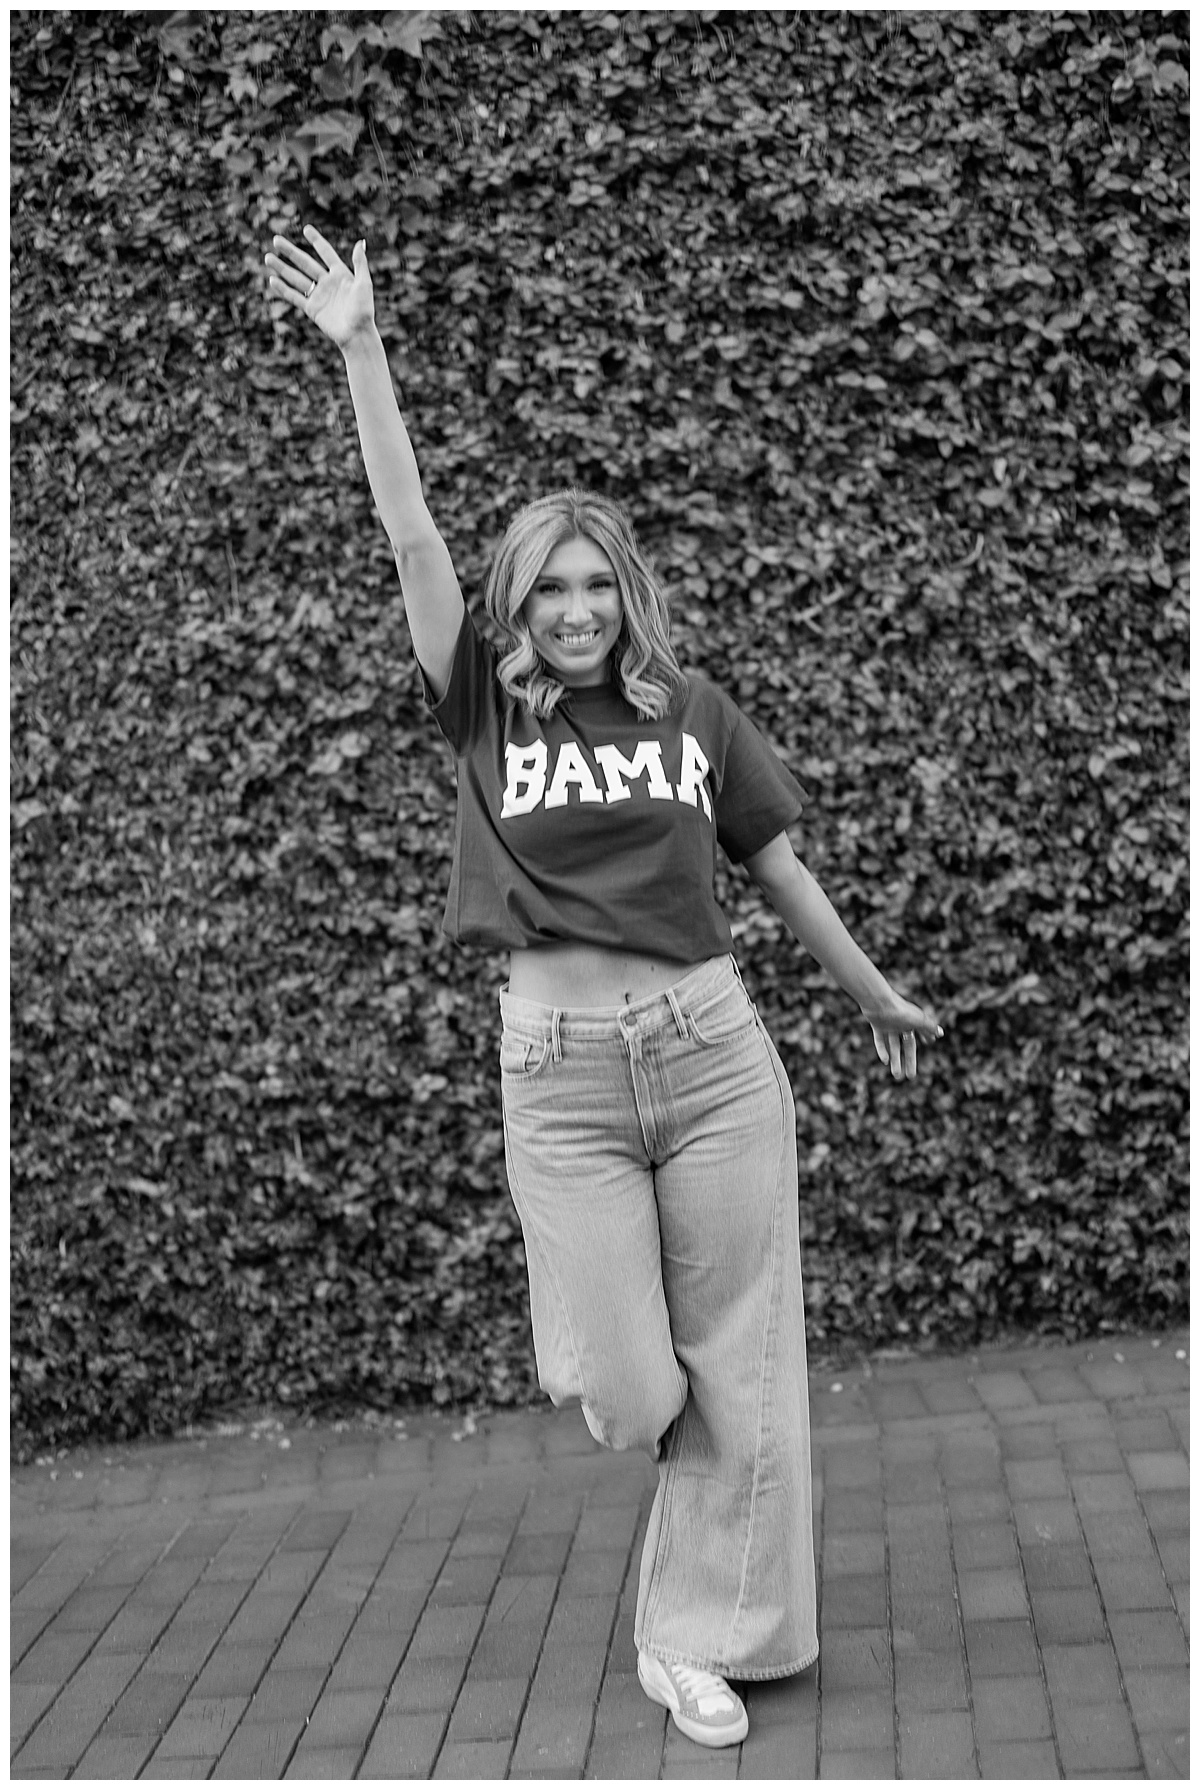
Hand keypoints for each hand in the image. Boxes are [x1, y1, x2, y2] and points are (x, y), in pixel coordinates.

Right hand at [264, 225, 374, 349]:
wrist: (357, 334)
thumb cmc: (364, 310)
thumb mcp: (364, 284)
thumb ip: (360, 263)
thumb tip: (361, 242)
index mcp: (340, 274)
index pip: (326, 253)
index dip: (316, 241)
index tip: (306, 229)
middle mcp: (327, 282)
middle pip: (305, 263)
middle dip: (290, 252)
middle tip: (275, 240)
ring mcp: (318, 295)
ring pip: (296, 278)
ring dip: (282, 268)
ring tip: (268, 257)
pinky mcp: (312, 309)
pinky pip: (295, 297)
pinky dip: (283, 289)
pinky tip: (272, 280)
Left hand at [859, 990, 942, 1081]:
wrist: (878, 1002)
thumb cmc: (900, 1010)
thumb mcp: (918, 1020)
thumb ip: (929, 1027)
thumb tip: (941, 1033)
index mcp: (913, 1021)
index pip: (921, 1032)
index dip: (925, 1038)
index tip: (929, 1043)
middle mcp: (902, 1023)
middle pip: (906, 1046)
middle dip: (908, 1061)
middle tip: (910, 1077)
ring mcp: (889, 1025)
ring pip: (893, 1046)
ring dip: (895, 1060)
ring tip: (897, 1076)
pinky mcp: (877, 1026)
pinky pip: (880, 1040)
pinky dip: (882, 1050)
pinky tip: (885, 1061)